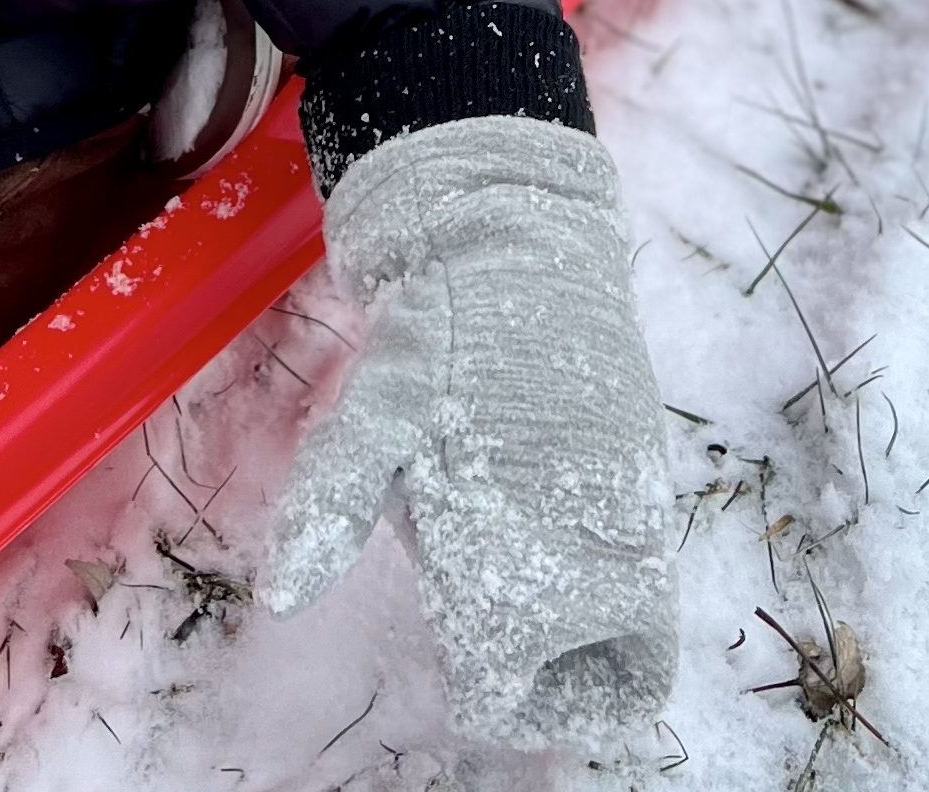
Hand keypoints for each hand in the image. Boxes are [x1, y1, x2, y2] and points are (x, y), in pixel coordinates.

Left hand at [266, 115, 675, 747]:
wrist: (519, 236)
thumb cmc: (436, 337)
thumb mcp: (372, 419)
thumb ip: (333, 510)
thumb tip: (278, 596)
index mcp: (518, 563)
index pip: (511, 693)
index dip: (487, 688)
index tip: (464, 653)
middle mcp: (596, 555)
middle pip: (589, 680)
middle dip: (544, 671)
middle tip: (495, 618)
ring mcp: (633, 513)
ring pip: (631, 628)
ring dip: (586, 626)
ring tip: (527, 574)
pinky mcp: (650, 472)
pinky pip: (644, 560)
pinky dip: (610, 570)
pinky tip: (557, 521)